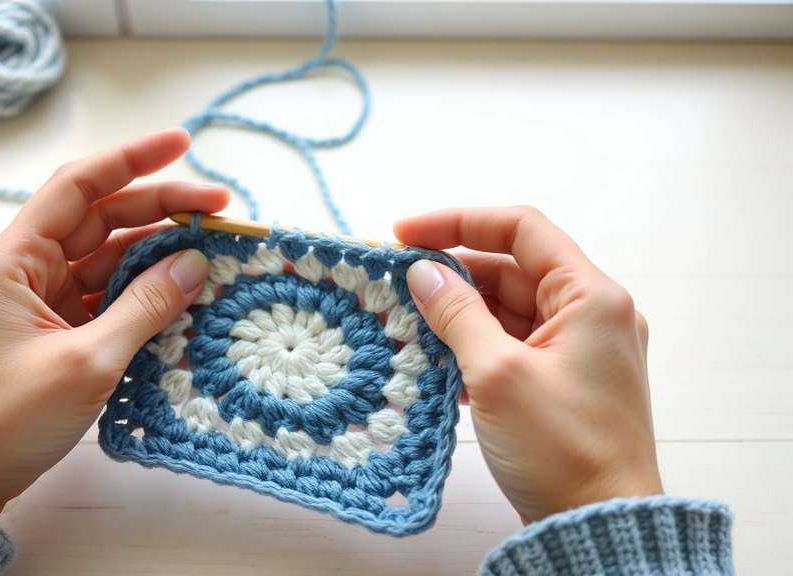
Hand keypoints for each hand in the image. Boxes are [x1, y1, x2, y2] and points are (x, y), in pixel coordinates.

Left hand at [0, 128, 229, 519]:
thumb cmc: (3, 418)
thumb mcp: (85, 362)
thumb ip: (144, 308)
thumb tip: (195, 265)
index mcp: (16, 259)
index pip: (79, 186)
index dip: (133, 159)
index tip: (184, 144)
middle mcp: (29, 269)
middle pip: (103, 219)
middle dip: (161, 210)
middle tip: (221, 213)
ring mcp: (45, 303)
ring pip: (111, 259)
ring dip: (159, 255)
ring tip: (213, 254)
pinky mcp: (58, 334)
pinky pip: (110, 298)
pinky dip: (146, 295)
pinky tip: (184, 296)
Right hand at [395, 206, 662, 523]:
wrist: (600, 525)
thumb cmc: (563, 450)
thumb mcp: (497, 373)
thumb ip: (457, 313)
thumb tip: (423, 273)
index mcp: (591, 297)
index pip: (520, 230)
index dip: (458, 223)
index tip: (406, 233)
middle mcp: (592, 315)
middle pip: (511, 270)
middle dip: (452, 275)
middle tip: (397, 284)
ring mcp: (579, 350)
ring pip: (508, 310)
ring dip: (459, 314)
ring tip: (409, 327)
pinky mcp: (564, 383)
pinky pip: (512, 345)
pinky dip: (475, 347)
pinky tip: (438, 364)